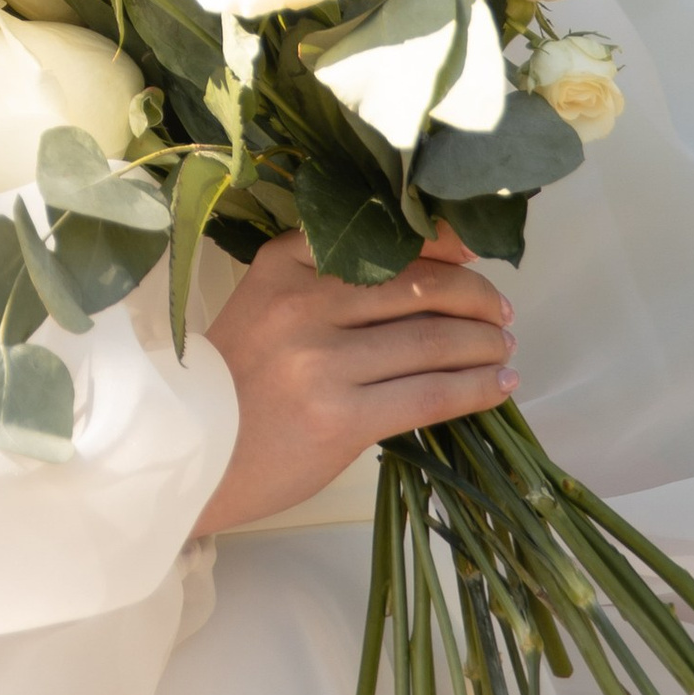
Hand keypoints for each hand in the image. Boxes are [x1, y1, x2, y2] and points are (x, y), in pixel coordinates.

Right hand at [193, 227, 514, 539]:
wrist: (191, 453)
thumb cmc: (237, 382)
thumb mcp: (269, 306)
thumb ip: (332, 284)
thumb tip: (437, 272)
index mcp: (284, 264)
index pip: (382, 241)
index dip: (442, 244)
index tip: (476, 251)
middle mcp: (304, 303)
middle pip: (418, 287)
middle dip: (475, 297)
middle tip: (500, 312)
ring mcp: (322, 361)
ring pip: (432, 340)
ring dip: (483, 344)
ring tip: (503, 349)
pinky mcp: (342, 417)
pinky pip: (429, 394)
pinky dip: (475, 388)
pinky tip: (498, 386)